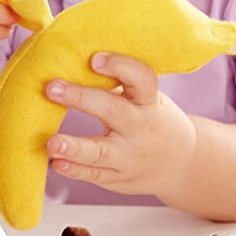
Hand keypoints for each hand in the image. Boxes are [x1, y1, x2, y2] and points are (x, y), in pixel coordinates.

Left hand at [43, 52, 198, 198]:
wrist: (183, 163)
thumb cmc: (152, 120)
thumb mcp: (145, 99)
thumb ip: (117, 85)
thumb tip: (71, 59)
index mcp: (148, 102)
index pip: (142, 79)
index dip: (120, 66)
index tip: (95, 59)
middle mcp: (140, 127)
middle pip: (113, 110)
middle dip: (81, 98)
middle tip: (52, 88)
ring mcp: (129, 156)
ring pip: (101, 152)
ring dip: (75, 148)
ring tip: (52, 143)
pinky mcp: (117, 177)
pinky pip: (94, 174)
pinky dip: (74, 170)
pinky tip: (56, 163)